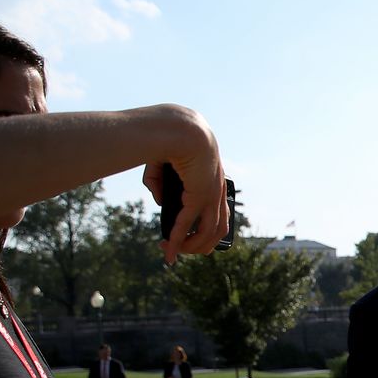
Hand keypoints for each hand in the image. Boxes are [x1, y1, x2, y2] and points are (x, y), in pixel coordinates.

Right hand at [141, 106, 227, 263]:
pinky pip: (189, 224)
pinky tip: (170, 247)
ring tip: (174, 251)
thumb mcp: (163, 165)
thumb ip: (160, 184)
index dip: (205, 230)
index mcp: (214, 183)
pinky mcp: (200, 195)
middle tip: (178, 249)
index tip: (188, 238)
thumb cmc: (171, 140)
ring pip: (209, 233)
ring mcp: (211, 195)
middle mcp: (217, 192)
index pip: (218, 214)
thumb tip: (161, 202)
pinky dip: (179, 239)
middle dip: (197, 245)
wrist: (180, 127)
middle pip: (216, 230)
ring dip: (191, 247)